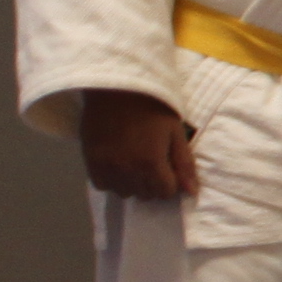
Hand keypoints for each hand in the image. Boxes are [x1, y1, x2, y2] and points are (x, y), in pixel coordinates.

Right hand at [78, 87, 196, 199]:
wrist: (117, 87)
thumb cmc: (152, 106)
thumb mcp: (175, 132)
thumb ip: (184, 164)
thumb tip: (191, 193)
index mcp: (151, 163)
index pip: (165, 193)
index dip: (170, 181)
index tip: (167, 168)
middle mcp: (128, 170)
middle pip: (146, 195)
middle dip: (153, 183)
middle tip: (151, 162)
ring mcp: (107, 167)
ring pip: (124, 193)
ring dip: (132, 183)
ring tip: (133, 162)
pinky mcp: (90, 161)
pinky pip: (102, 185)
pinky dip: (112, 179)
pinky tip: (118, 163)